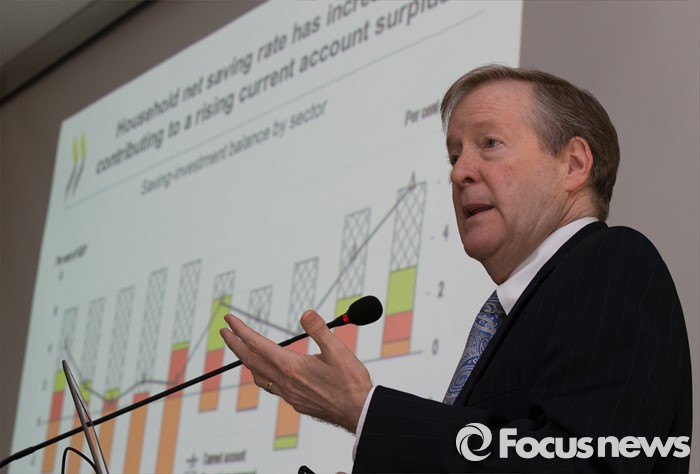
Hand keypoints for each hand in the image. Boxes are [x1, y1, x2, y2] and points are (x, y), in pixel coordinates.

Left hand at [220, 309, 372, 432]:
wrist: (358, 412)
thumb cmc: (350, 382)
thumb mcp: (338, 350)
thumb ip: (319, 330)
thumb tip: (305, 313)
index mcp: (291, 366)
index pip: (258, 344)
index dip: (241, 330)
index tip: (229, 320)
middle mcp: (285, 381)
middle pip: (251, 360)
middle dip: (235, 344)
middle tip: (224, 331)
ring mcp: (288, 394)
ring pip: (258, 376)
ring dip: (247, 361)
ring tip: (242, 351)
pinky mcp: (295, 401)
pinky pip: (271, 386)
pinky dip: (262, 374)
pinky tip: (268, 373)